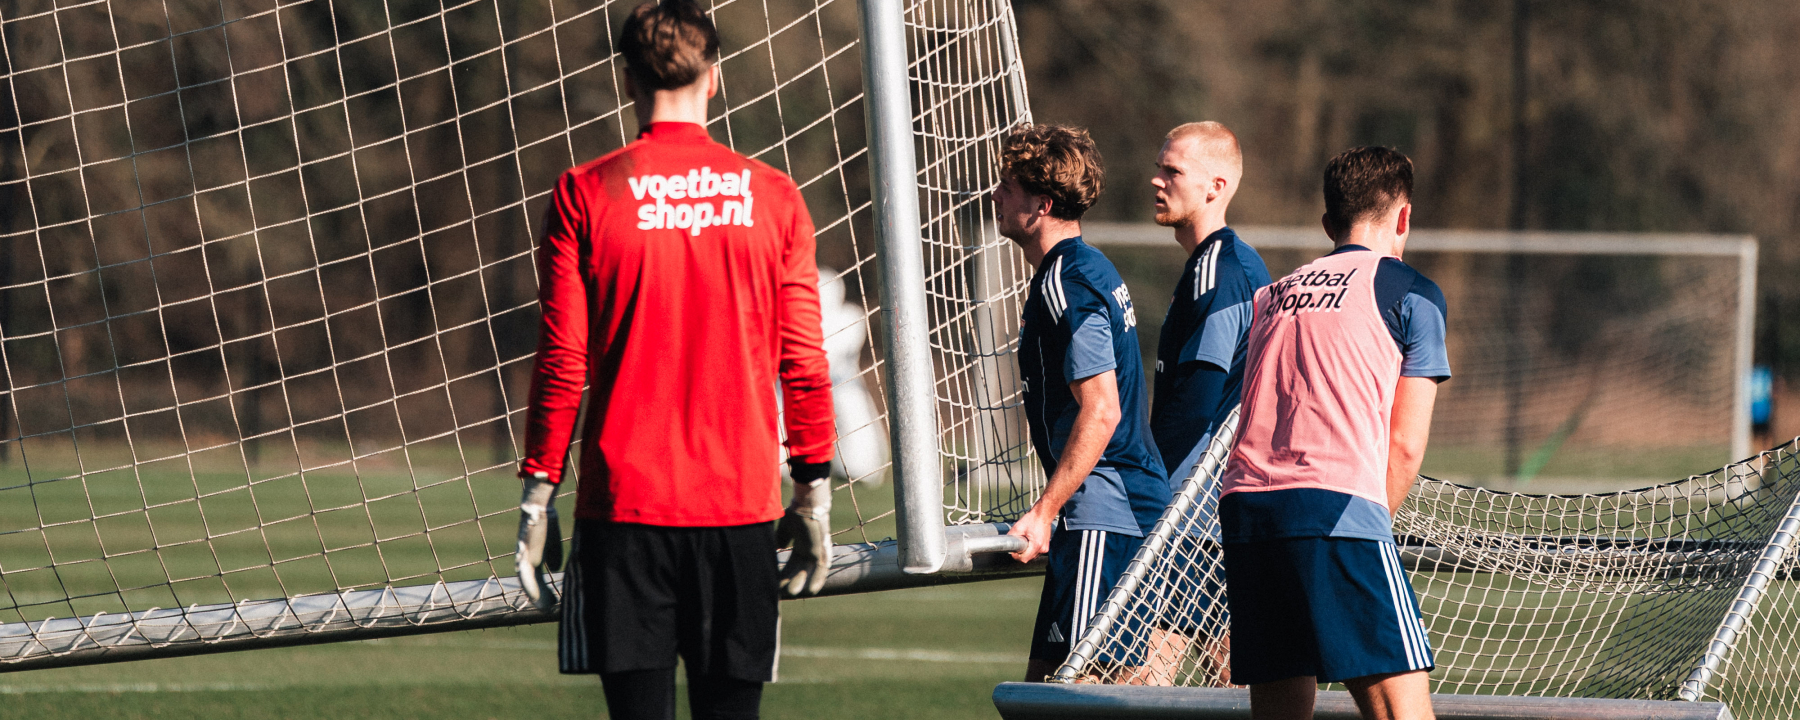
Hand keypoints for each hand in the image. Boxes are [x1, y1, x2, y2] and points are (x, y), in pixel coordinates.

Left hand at [516, 472, 561, 610]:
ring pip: (526, 581)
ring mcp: (523, 557)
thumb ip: (552, 555)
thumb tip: (554, 569)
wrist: (537, 507)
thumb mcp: (552, 540)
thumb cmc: (546, 519)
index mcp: (533, 555)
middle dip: (540, 595)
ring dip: (534, 595)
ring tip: (543, 608)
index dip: (543, 589)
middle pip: (531, 581)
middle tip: (549, 608)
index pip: (537, 576)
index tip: (551, 600)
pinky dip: (530, 587)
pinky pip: (525, 574)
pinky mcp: (524, 554)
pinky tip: (535, 597)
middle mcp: (526, 558)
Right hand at [776, 462, 832, 596]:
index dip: (784, 573)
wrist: (808, 503)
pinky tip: (812, 590)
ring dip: (799, 582)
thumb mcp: (785, 529)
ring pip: (808, 572)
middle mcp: (809, 550)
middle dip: (788, 581)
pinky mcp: (822, 550)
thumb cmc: (797, 512)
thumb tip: (773, 550)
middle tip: (778, 592)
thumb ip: (781, 540)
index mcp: (801, 545)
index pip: (792, 564)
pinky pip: (822, 568)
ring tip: (791, 593)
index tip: (774, 582)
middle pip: (798, 570)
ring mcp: (816, 551)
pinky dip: (817, 579)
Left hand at [1007, 508, 1053, 563]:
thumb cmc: (1033, 519)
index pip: (1024, 559)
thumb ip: (1011, 536)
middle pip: (1028, 558)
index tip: (1013, 552)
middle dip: (1021, 554)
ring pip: (1033, 556)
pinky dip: (1032, 550)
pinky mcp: (1046, 546)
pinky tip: (1029, 543)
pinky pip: (1037, 552)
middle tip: (1017, 546)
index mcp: (1036, 545)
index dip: (1016, 557)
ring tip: (1024, 543)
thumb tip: (1006, 542)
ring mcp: (1045, 548)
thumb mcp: (1018, 527)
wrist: (1043, 514)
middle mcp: (1042, 548)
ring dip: (1027, 553)